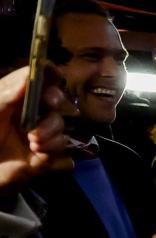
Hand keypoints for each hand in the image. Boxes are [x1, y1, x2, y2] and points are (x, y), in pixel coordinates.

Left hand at [0, 66, 74, 193]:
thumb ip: (7, 95)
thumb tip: (28, 77)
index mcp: (19, 102)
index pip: (40, 81)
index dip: (50, 76)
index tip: (55, 78)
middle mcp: (34, 117)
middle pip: (59, 107)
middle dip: (52, 118)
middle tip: (39, 124)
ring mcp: (43, 139)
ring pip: (63, 134)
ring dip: (51, 140)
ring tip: (32, 146)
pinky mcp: (49, 162)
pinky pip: (66, 160)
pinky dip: (55, 160)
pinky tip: (39, 161)